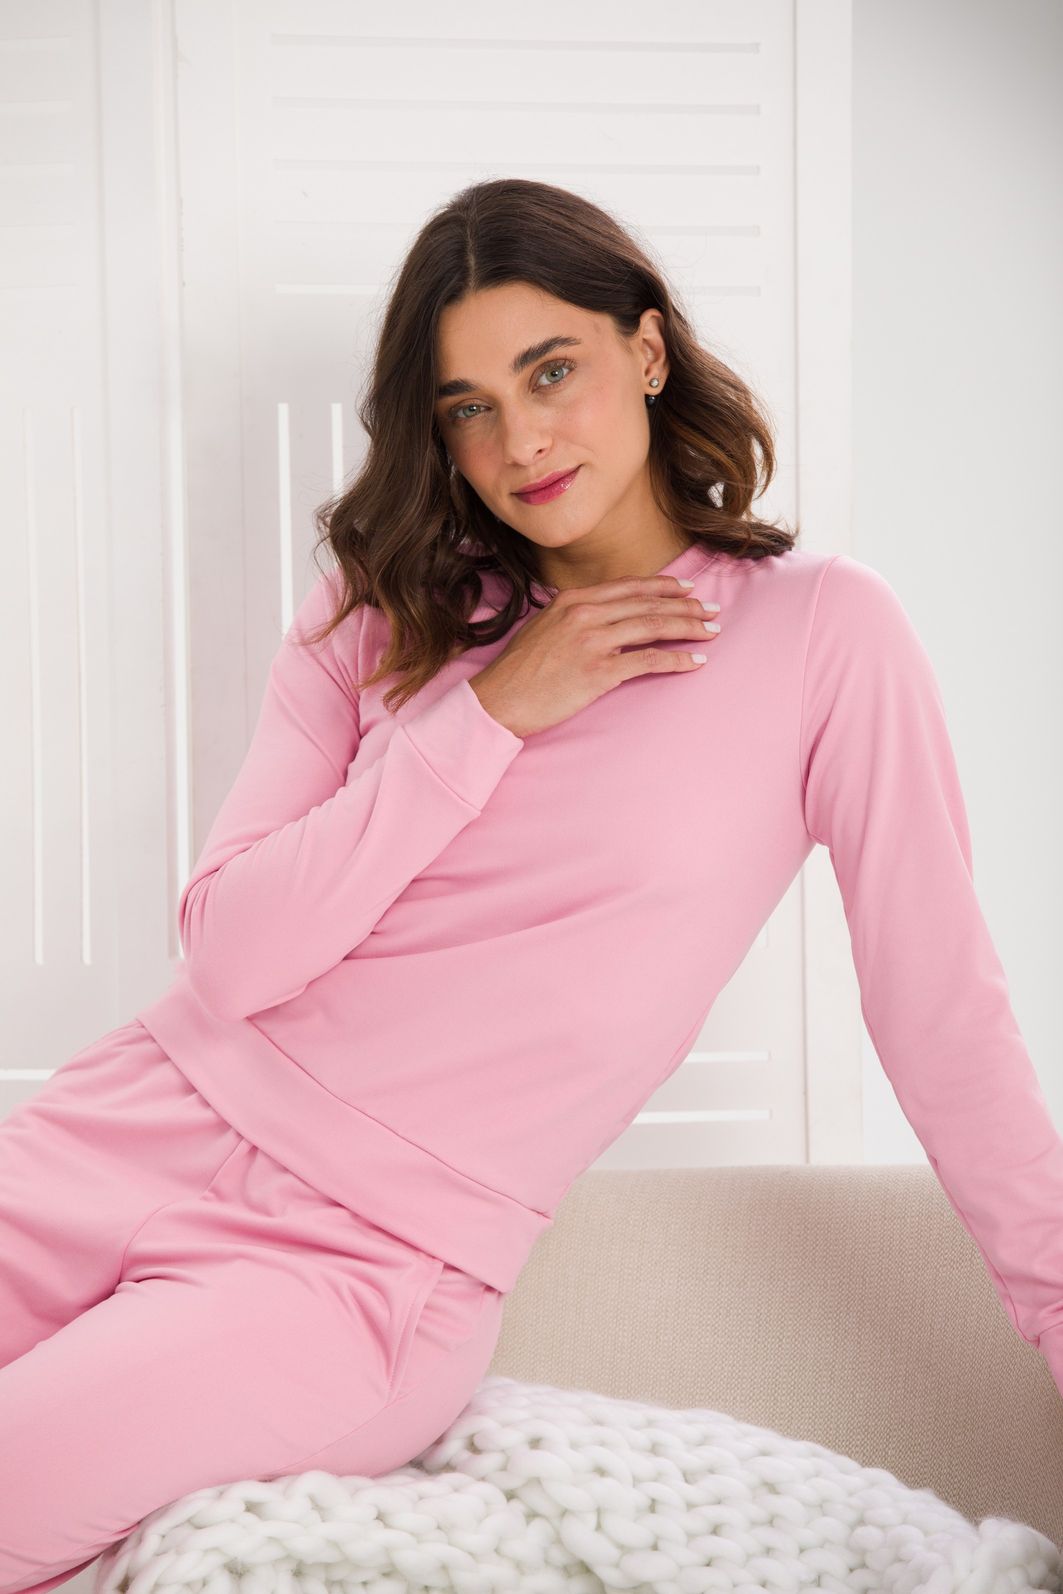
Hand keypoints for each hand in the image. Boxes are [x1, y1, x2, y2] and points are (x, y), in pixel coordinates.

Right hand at [468, 574, 722, 738]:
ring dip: (689, 627)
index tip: (686, 591)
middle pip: (648, 604)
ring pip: (654, 626)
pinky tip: (695, 662)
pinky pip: (649, 660)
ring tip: (712, 631)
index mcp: (572, 600)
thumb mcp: (541, 628)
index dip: (662, 587)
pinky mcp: (600, 671)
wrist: (498, 700)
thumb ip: (570, 616)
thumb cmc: (516, 672)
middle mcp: (585, 613)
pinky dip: (677, 659)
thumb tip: (595, 614)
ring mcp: (593, 641)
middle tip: (711, 611)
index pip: (628, 587)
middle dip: (686, 607)